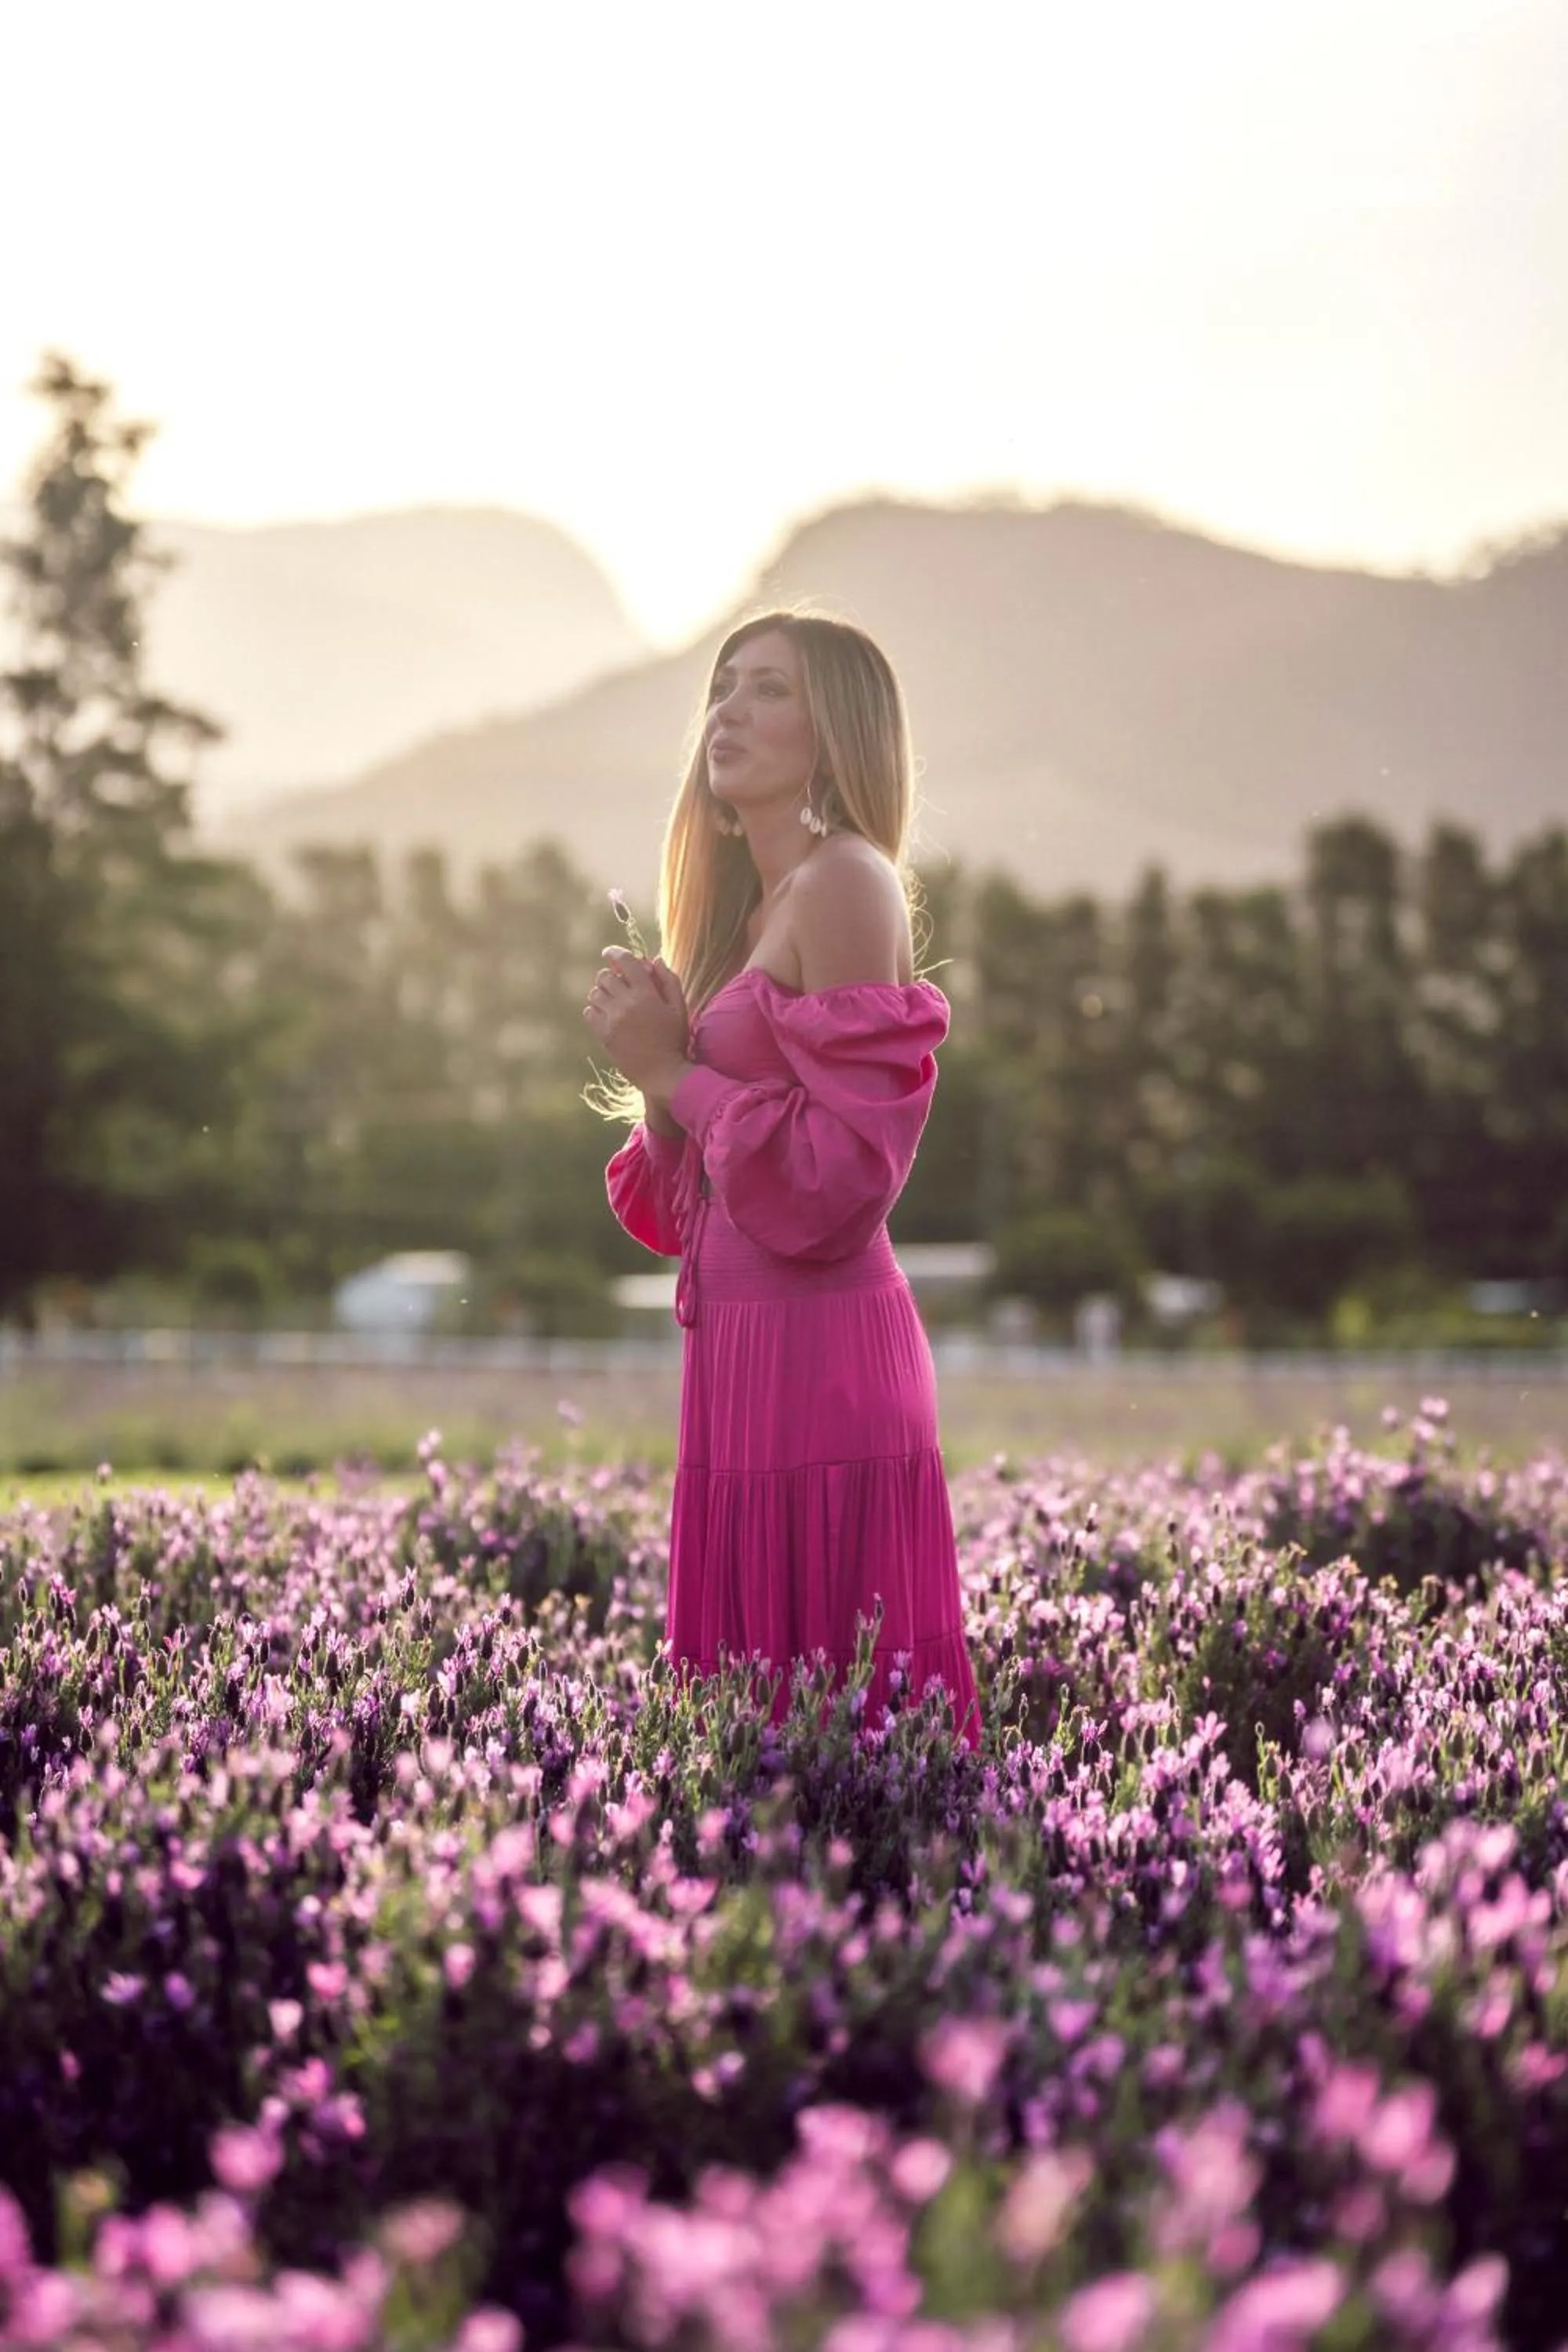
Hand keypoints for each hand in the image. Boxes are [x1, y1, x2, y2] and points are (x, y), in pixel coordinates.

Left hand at [583, 947, 689, 1098]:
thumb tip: (654, 960)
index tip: (610, 952)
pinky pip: (589, 1012)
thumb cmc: (674, 1040)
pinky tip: (606, 1014)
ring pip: (595, 993)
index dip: (616, 953)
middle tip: (618, 982)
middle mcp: (626, 1003)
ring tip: (613, 1000)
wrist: (661, 1073)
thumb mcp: (679, 1008)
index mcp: (646, 994)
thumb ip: (669, 981)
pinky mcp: (603, 1034)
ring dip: (603, 992)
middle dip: (611, 975)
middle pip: (606, 976)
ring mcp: (612, 1019)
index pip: (626, 962)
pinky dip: (595, 1009)